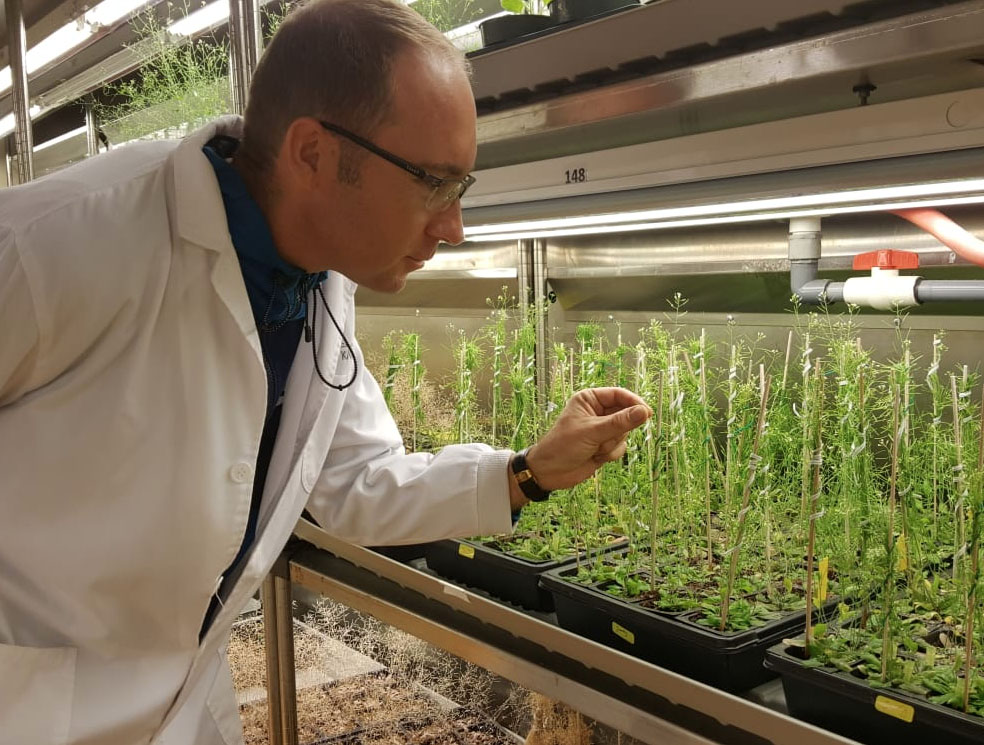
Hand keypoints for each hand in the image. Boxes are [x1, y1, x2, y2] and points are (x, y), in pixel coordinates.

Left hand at [525, 387, 651, 490]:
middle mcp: (597, 412)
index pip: (618, 394)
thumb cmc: (563, 446)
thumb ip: (619, 423)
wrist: (550, 473)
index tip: (646, 413)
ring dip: (612, 444)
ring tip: (595, 448)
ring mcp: (602, 429)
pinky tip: (596, 456)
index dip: (634, 402)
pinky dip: (611, 453)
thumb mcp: (592, 432)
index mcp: (589, 399)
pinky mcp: (605, 445)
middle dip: (618, 429)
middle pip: (625, 414)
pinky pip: (621, 446)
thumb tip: (644, 412)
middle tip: (606, 437)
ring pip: (624, 432)